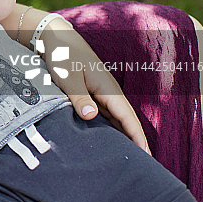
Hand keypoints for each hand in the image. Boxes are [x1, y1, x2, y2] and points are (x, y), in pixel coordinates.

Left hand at [39, 19, 150, 153]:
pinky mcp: (91, 92)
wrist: (56, 37)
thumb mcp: (68, 77)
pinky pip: (104, 113)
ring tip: (127, 156)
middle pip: (125, 121)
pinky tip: (108, 138)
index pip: (127, 117)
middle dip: (134, 140)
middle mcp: (108, 92)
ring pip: (115, 118)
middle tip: (141, 164)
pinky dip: (109, 126)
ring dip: (122, 135)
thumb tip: (91, 117)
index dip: (137, 136)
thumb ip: (79, 97)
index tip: (146, 155)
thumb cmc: (62, 55)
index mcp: (107, 88)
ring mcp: (101, 92)